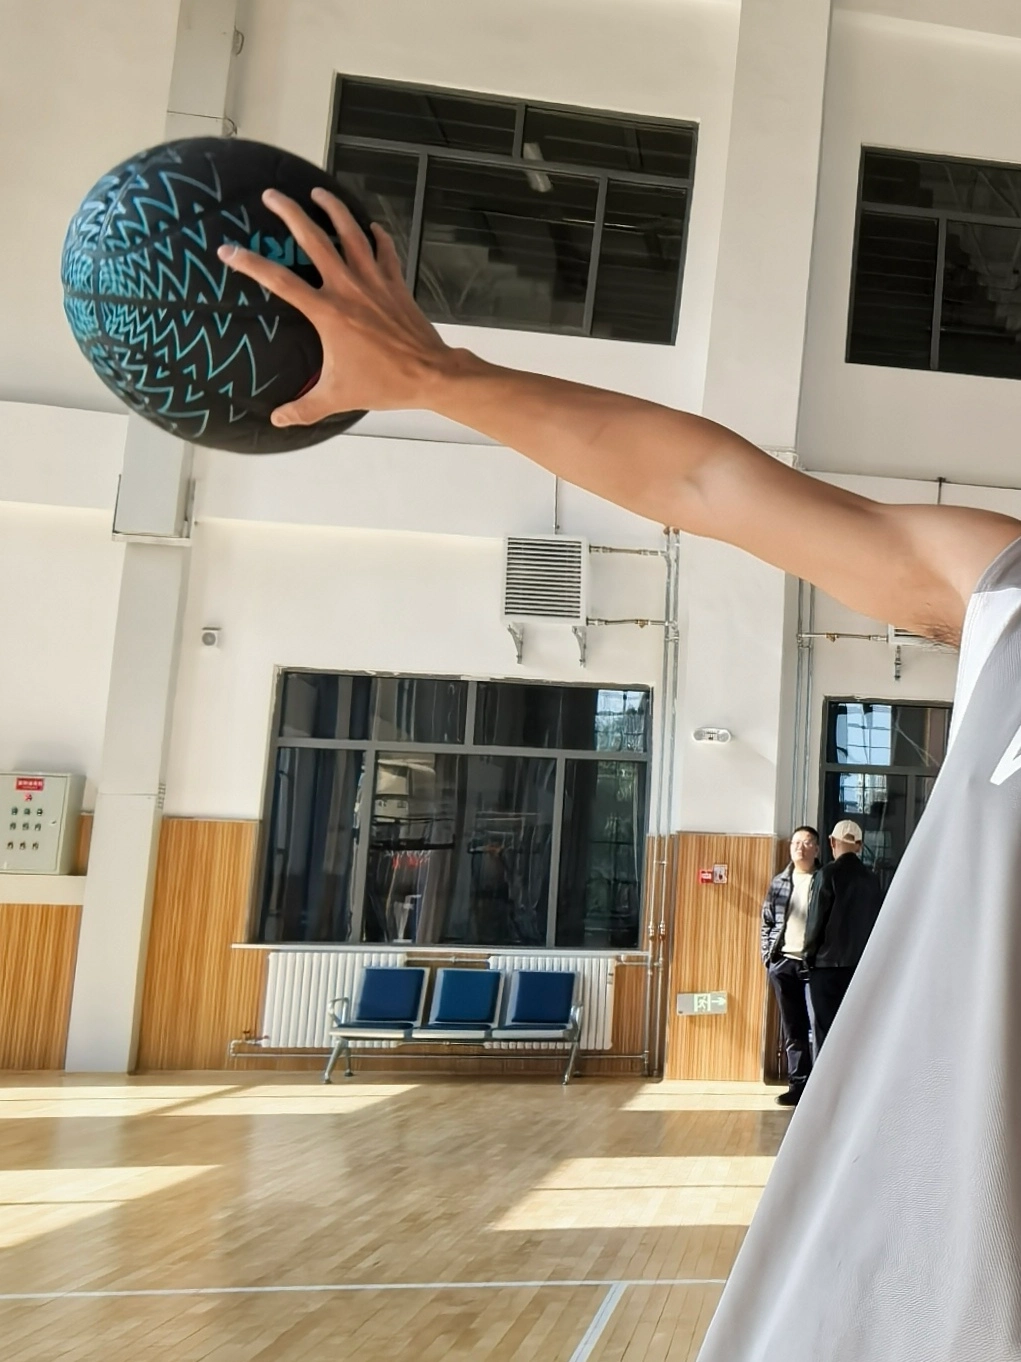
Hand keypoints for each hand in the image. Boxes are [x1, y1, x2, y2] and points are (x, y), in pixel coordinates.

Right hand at [217, 187, 454, 425]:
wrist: (430, 374)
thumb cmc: (383, 384)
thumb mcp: (338, 397)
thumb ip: (304, 408)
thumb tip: (277, 420)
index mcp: (328, 311)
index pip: (280, 281)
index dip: (250, 264)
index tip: (228, 251)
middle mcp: (348, 287)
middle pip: (314, 238)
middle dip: (290, 212)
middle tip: (271, 194)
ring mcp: (374, 281)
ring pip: (351, 233)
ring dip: (333, 209)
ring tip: (317, 192)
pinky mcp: (395, 284)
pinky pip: (385, 250)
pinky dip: (377, 235)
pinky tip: (370, 226)